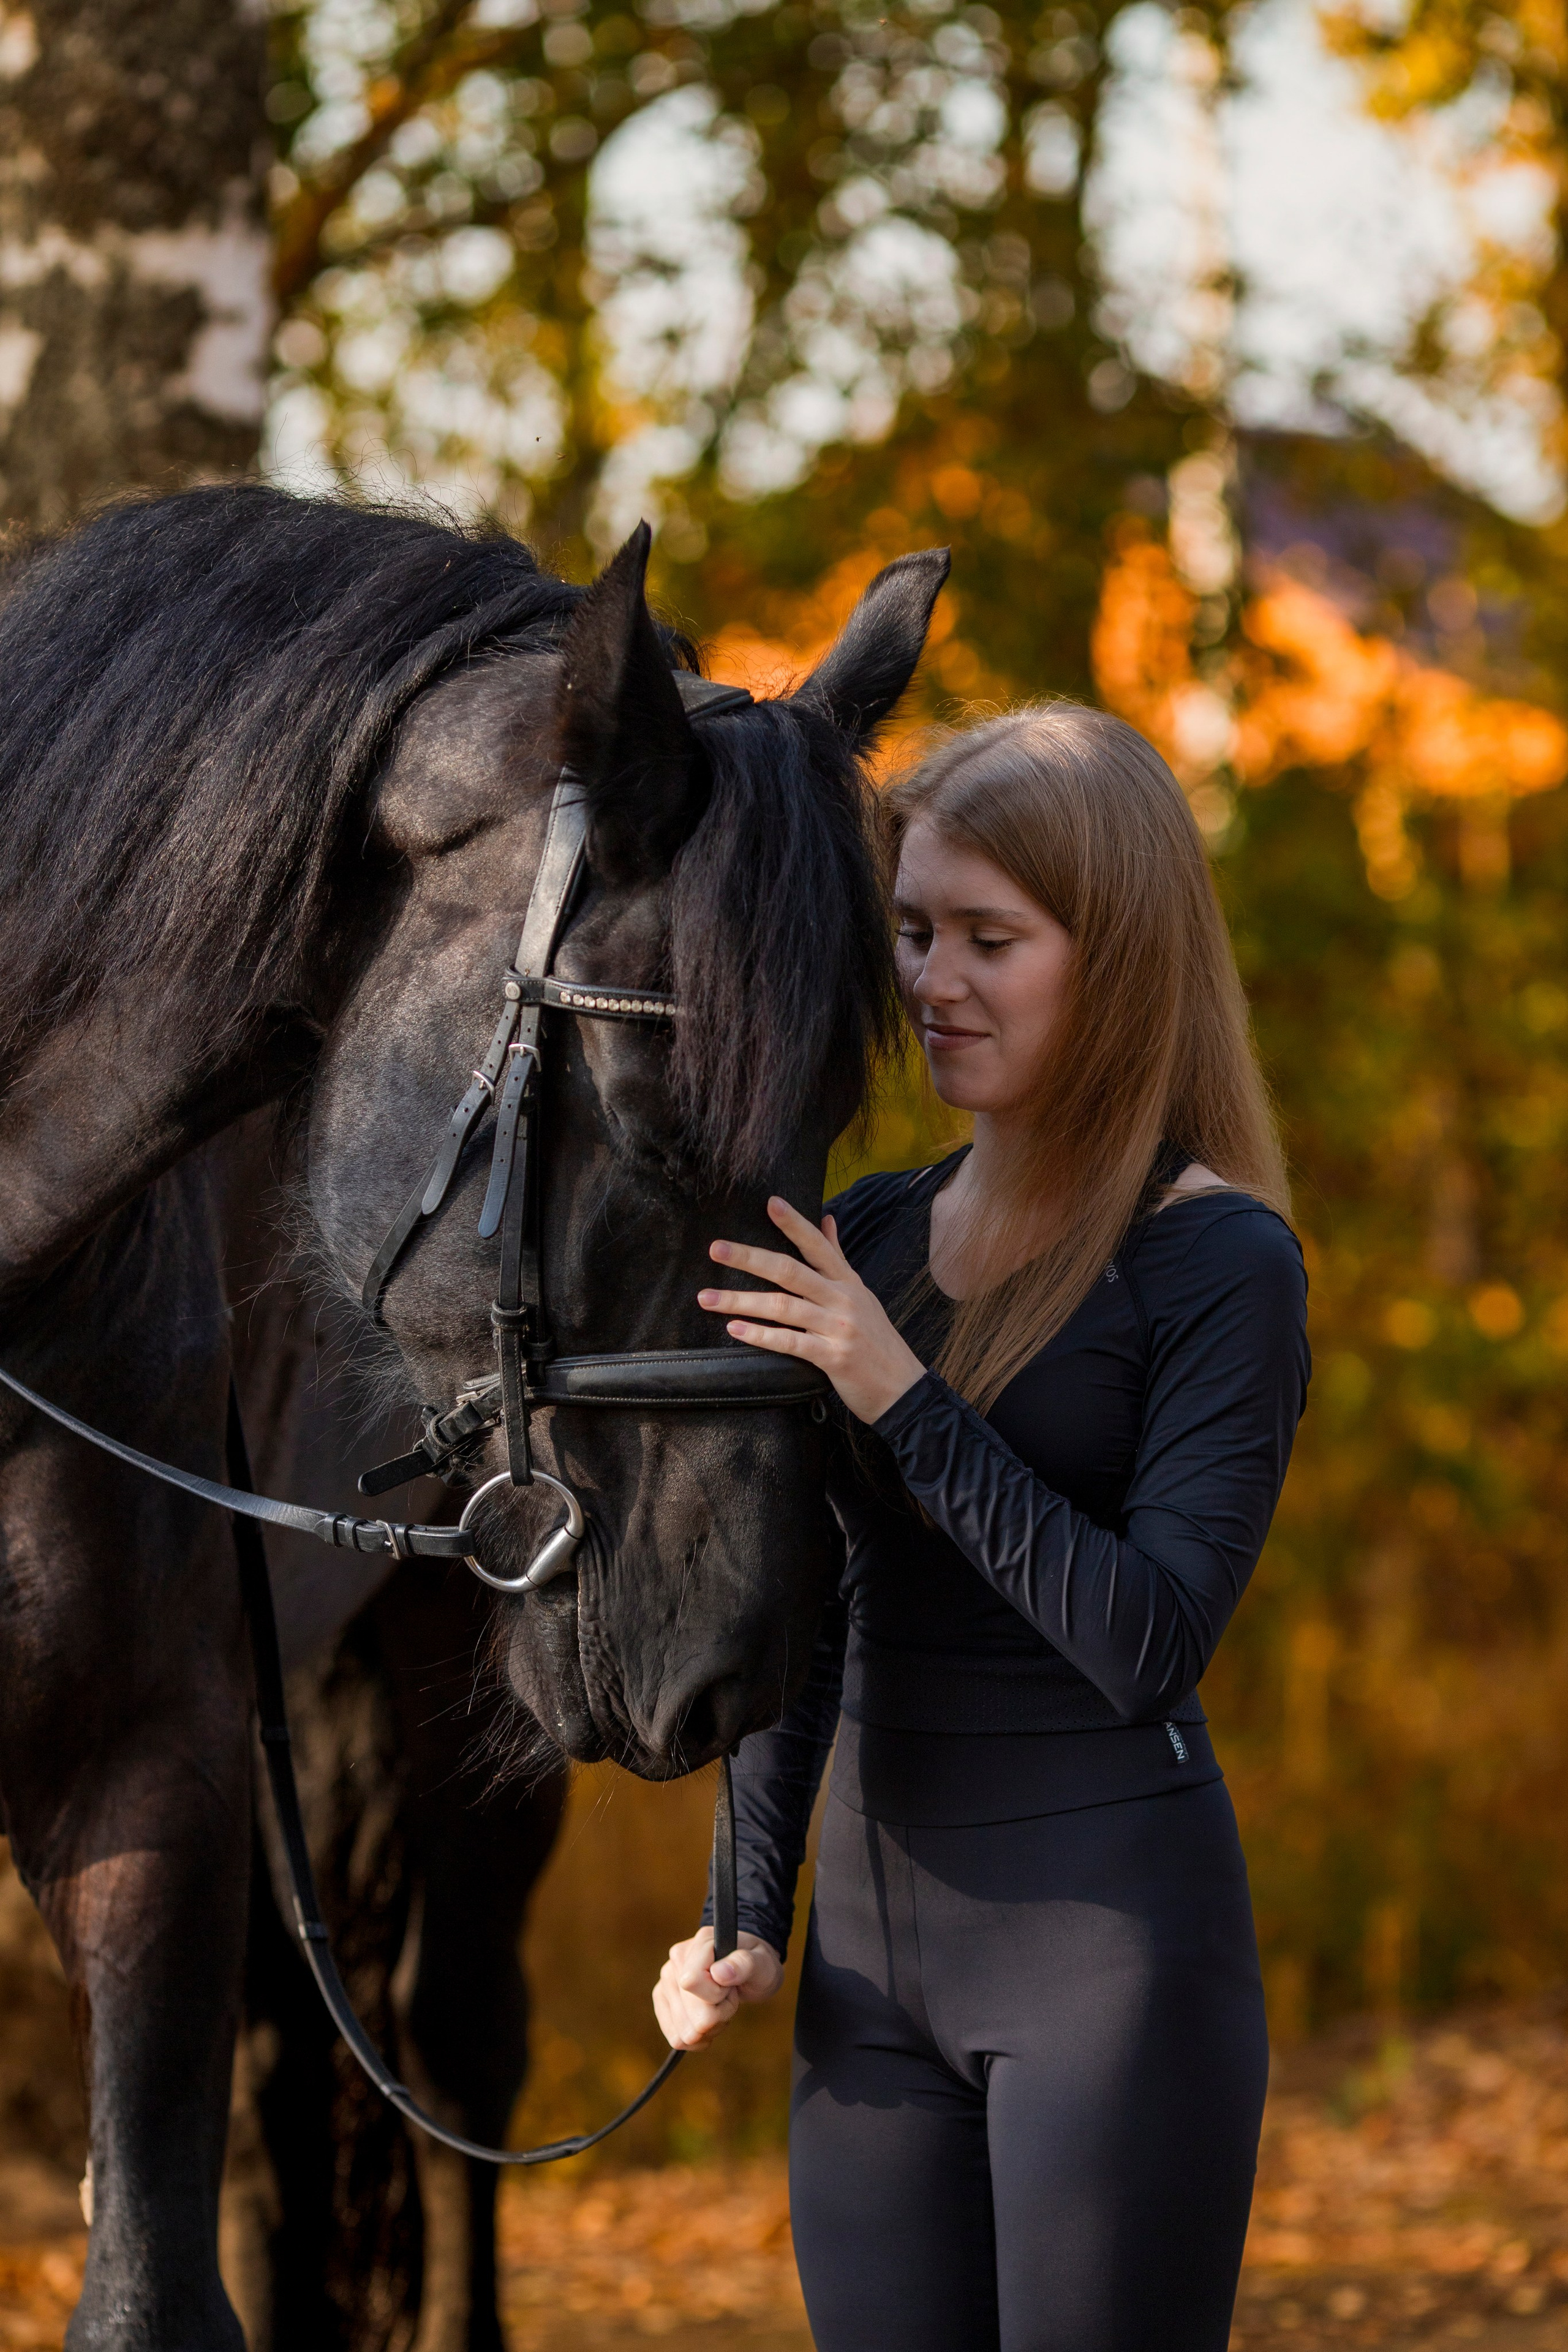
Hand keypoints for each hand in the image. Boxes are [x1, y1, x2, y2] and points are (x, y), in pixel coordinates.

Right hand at [653, 1926, 783, 2050]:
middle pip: (690, 2016)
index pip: (691, 1982)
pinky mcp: (662, 1999)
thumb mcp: (762, 1963)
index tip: (730, 1987)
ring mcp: (666, 1980)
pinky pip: (675, 2037)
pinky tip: (709, 2022)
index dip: (716, 1996)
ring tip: (720, 2006)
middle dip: (717, 2016)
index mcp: (700, 1943)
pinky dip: (698, 2038)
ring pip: (683, 2032)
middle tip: (729, 1997)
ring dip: (709, 2028)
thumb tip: (719, 1973)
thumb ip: (745, 1964)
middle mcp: (677, 1959)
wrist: (748, 1970)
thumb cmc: (757, 1964)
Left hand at [699, 1197, 925, 1425]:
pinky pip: (790, 1342)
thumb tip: (827, 1218)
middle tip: (716, 1249)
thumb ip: (837, 1258)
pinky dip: (761, 1335)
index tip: (770, 1203)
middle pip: (791, 1271)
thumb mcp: (861, 1295)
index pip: (818, 1246)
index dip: (795, 1223)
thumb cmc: (877, 1342)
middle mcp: (843, 1300)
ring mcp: (838, 1328)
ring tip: (707, 1298)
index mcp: (848, 1282)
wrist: (904, 1389)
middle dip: (750, 1258)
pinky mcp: (833, 1358)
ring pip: (783, 1307)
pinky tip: (735, 1329)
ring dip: (741, 1301)